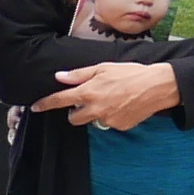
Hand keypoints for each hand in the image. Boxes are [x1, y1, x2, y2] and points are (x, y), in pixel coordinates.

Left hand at [33, 59, 181, 131]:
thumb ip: (80, 75)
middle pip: (73, 118)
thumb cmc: (130, 73)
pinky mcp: (119, 127)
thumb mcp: (103, 67)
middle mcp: (95, 109)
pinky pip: (108, 124)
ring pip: (92, 121)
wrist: (157, 86)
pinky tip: (122, 105)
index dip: (45, 104)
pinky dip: (111, 116)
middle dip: (76, 111)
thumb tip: (60, 77)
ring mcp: (107, 120)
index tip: (35, 107)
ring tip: (111, 99)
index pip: (60, 100)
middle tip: (88, 99)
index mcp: (89, 92)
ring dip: (95, 113)